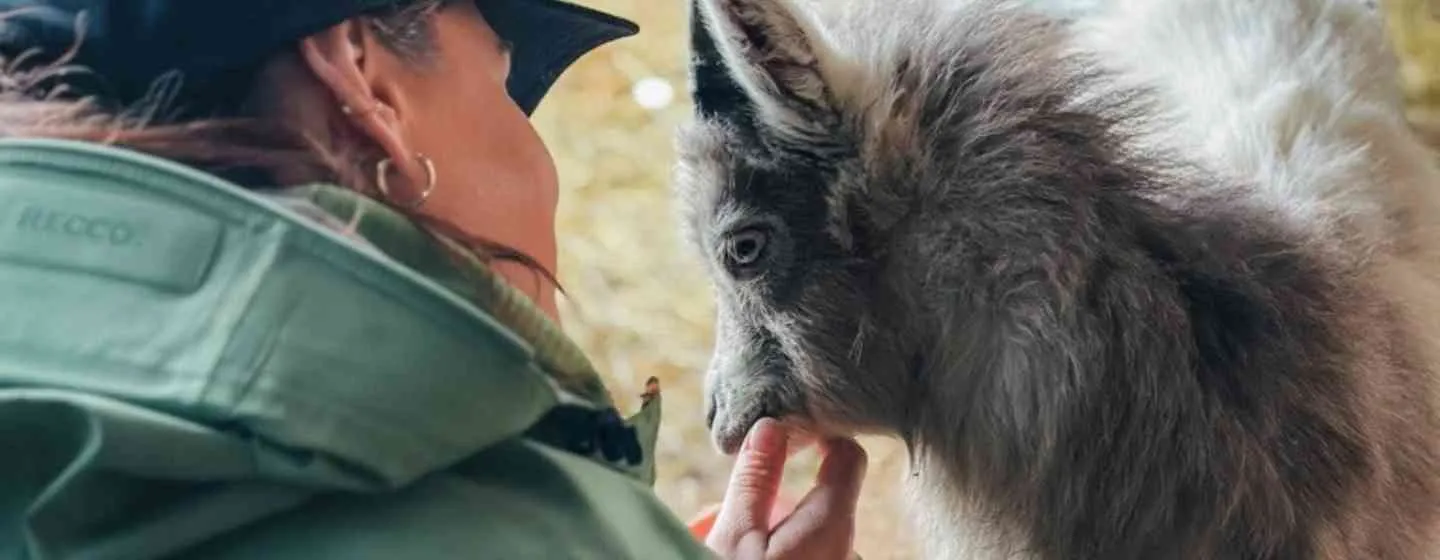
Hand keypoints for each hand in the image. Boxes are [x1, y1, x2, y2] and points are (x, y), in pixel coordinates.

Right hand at [692, 418, 867, 559]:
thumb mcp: (736, 535)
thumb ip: (755, 479)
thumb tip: (769, 424)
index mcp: (832, 525)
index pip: (849, 456)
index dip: (822, 435)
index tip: (789, 432)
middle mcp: (848, 548)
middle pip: (823, 499)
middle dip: (780, 498)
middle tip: (730, 513)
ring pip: (813, 532)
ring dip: (777, 529)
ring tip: (732, 543)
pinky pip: (812, 555)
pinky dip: (784, 552)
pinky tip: (752, 558)